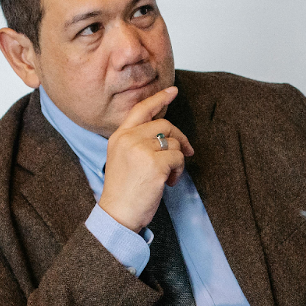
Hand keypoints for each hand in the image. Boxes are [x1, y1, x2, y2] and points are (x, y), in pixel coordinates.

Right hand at [98, 86, 194, 231]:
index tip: (173, 91)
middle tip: (187, 153)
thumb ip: (137, 142)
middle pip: (165, 125)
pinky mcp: (155, 164)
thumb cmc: (123, 191)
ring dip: (178, 160)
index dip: (159, 99)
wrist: (118, 214)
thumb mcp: (123, 159)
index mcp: (119, 136)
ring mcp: (141, 150)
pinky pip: (179, 158)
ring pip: (174, 143)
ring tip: (169, 176)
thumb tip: (167, 134)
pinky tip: (169, 182)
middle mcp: (128, 139)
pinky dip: (179, 171)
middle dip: (180, 138)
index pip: (141, 109)